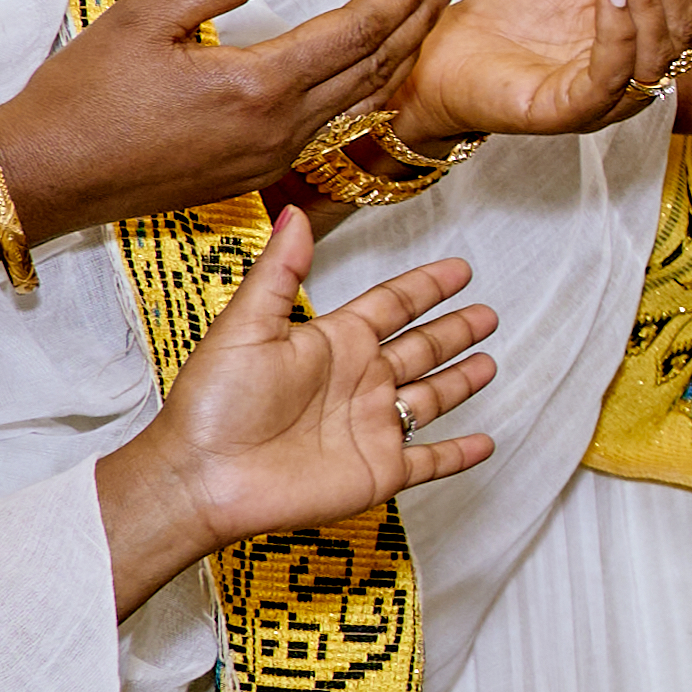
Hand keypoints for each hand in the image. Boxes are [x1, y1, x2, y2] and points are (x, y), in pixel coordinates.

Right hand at [0, 0, 461, 239]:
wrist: (40, 179)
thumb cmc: (80, 93)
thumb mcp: (148, 15)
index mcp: (260, 86)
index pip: (359, 29)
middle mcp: (280, 129)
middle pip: (376, 66)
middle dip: (422, 17)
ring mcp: (272, 159)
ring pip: (361, 100)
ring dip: (401, 53)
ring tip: (430, 13)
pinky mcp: (256, 176)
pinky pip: (331, 126)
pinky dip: (366, 88)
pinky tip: (374, 69)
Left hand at [96, 209, 497, 605]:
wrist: (202, 478)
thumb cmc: (212, 404)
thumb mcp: (245, 326)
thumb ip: (280, 271)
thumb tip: (297, 212)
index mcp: (332, 344)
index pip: (392, 306)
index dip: (425, 288)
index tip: (459, 269)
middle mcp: (358, 382)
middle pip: (420, 348)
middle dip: (454, 331)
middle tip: (487, 314)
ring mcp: (371, 427)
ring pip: (431, 398)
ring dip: (461, 382)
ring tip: (489, 365)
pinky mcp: (379, 472)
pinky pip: (431, 461)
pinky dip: (459, 454)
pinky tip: (485, 444)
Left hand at [390, 0, 691, 149]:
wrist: (445, 54)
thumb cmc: (509, 19)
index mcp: (647, 41)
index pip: (690, 0)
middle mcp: (639, 73)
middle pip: (684, 25)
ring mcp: (611, 98)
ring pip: (657, 51)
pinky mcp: (575, 112)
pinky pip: (612, 75)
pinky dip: (618, 30)